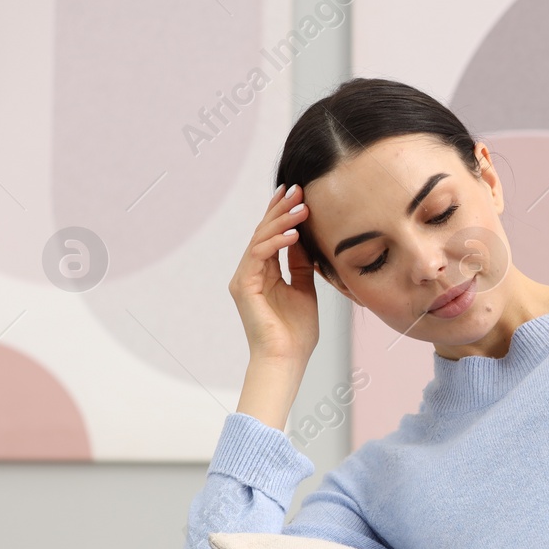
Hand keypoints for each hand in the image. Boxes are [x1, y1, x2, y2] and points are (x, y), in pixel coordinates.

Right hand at [229, 184, 318, 365]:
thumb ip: (302, 266)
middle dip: (281, 209)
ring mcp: (245, 278)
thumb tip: (304, 240)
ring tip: (301, 206)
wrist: (287, 360)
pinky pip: (260, 256)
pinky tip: (294, 234)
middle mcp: (251, 272)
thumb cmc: (297, 333)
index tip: (298, 194)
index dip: (282, 214)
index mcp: (264, 273)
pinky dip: (276, 243)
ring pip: (260, 239)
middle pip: (263, 232)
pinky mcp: (244, 286)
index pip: (272, 236)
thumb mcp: (305, 290)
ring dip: (281, 221)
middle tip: (298, 189)